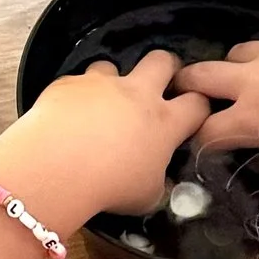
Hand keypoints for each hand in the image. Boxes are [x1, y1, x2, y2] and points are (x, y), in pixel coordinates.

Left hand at [0, 50, 212, 222]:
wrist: (59, 167)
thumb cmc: (110, 186)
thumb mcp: (147, 196)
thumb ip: (158, 182)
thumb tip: (161, 182)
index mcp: (163, 122)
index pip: (196, 103)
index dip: (199, 106)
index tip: (193, 113)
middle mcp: (135, 94)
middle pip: (162, 61)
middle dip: (166, 67)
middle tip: (159, 84)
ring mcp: (100, 84)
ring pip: (113, 67)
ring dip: (110, 84)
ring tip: (99, 107)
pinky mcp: (68, 83)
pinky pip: (77, 84)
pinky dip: (76, 98)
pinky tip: (66, 117)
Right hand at [177, 24, 258, 156]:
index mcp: (254, 117)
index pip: (207, 131)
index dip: (197, 143)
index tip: (198, 150)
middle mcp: (258, 79)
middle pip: (202, 75)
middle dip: (186, 85)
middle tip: (182, 93)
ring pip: (238, 51)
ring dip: (234, 66)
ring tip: (243, 79)